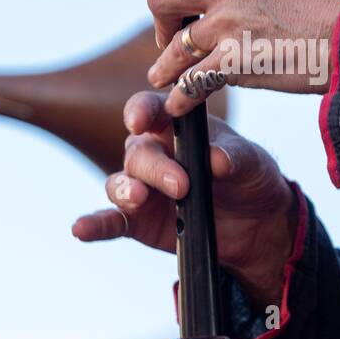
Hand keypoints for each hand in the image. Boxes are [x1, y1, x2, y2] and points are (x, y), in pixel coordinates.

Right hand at [72, 90, 297, 308]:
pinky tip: (81, 229)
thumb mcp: (250, 160)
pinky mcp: (139, 222)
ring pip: (121, 183)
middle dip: (155, 168)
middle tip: (181, 185)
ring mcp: (143, 188)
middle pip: (138, 153)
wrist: (258, 222)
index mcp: (175, 125)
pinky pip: (112, 222)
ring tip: (139, 199)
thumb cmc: (249, 175)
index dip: (141, 111)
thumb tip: (217, 160)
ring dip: (126, 190)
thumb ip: (233, 157)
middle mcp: (153, 153)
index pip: (150, 109)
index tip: (140, 121)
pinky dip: (95, 225)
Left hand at [145, 0, 339, 114]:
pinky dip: (182, 97)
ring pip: (172, 46)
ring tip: (161, 75)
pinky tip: (180, 104)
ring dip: (165, 65)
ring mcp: (226, 20)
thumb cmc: (326, 1)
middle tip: (168, 38)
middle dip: (159, 22)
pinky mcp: (234, 60)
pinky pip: (192, 81)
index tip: (173, 8)